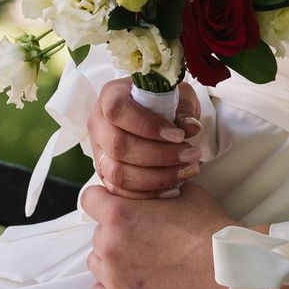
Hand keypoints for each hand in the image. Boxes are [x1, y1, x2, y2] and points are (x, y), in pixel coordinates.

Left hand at [80, 179, 232, 288]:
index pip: (89, 198)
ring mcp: (114, 271)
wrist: (223, 266)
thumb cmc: (206, 227)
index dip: (103, 196)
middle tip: (141, 228)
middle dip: (114, 226)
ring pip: (97, 257)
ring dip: (111, 252)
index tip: (116, 200)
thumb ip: (159, 188)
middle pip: (97, 229)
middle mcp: (110, 243)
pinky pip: (101, 284)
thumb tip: (158, 185)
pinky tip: (129, 272)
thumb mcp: (185, 192)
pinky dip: (112, 277)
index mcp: (120, 213)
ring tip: (139, 251)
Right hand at [87, 78, 201, 197]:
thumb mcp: (178, 94)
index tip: (178, 135)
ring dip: (156, 177)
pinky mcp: (105, 173)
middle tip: (191, 154)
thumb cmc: (165, 101)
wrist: (156, 115)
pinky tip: (173, 188)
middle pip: (118, 146)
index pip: (117, 111)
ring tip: (187, 170)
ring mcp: (99, 151)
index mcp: (110, 96)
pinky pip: (120, 191)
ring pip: (117, 172)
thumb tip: (189, 128)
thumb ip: (184, 108)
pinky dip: (147, 194)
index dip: (147, 125)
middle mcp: (98, 124)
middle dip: (159, 155)